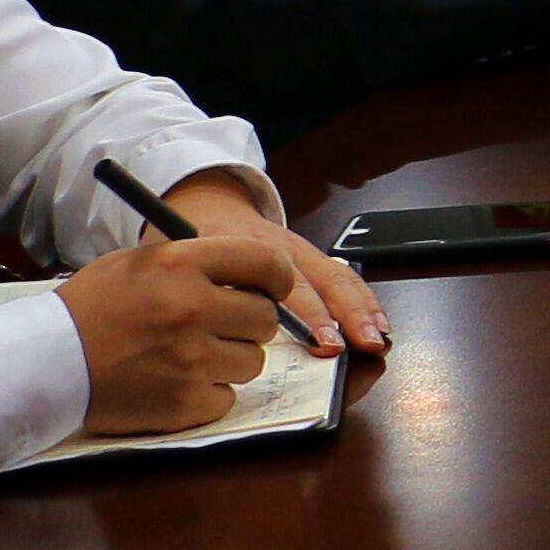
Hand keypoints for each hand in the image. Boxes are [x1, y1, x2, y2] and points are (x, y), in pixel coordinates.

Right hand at [56, 231, 288, 435]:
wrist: (41, 364)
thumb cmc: (89, 310)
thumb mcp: (137, 263)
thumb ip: (195, 262)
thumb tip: (253, 274)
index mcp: (180, 264)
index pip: (265, 262)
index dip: (277, 277)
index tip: (274, 288)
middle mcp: (191, 309)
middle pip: (264, 318)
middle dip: (247, 323)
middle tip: (218, 327)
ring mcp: (190, 360)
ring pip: (251, 361)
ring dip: (227, 360)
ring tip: (186, 355)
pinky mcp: (184, 403)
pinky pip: (226, 397)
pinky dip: (207, 393)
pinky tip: (173, 382)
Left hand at [163, 172, 381, 355]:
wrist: (201, 203)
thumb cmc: (183, 245)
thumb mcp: (172, 266)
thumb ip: (188, 295)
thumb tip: (211, 346)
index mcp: (240, 247)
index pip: (281, 280)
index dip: (306, 313)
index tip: (322, 341)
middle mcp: (276, 246)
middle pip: (317, 279)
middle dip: (342, 314)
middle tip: (357, 345)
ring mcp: (298, 249)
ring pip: (336, 275)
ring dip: (359, 309)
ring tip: (375, 339)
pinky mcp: (310, 255)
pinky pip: (342, 276)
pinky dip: (363, 300)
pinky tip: (377, 323)